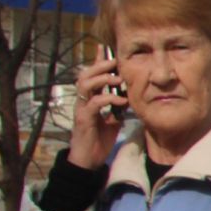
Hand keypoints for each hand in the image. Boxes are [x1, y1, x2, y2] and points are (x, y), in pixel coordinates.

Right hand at [66, 54, 125, 168]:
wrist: (88, 160)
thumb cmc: (99, 139)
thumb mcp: (112, 119)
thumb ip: (118, 106)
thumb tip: (130, 95)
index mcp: (90, 98)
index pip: (92, 74)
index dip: (100, 62)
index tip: (111, 50)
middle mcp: (82, 100)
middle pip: (85, 74)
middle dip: (101, 65)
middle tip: (117, 62)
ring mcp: (81, 108)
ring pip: (85, 84)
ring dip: (103, 79)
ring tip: (118, 79)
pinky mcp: (83, 119)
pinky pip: (94, 103)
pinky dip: (108, 98)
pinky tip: (121, 100)